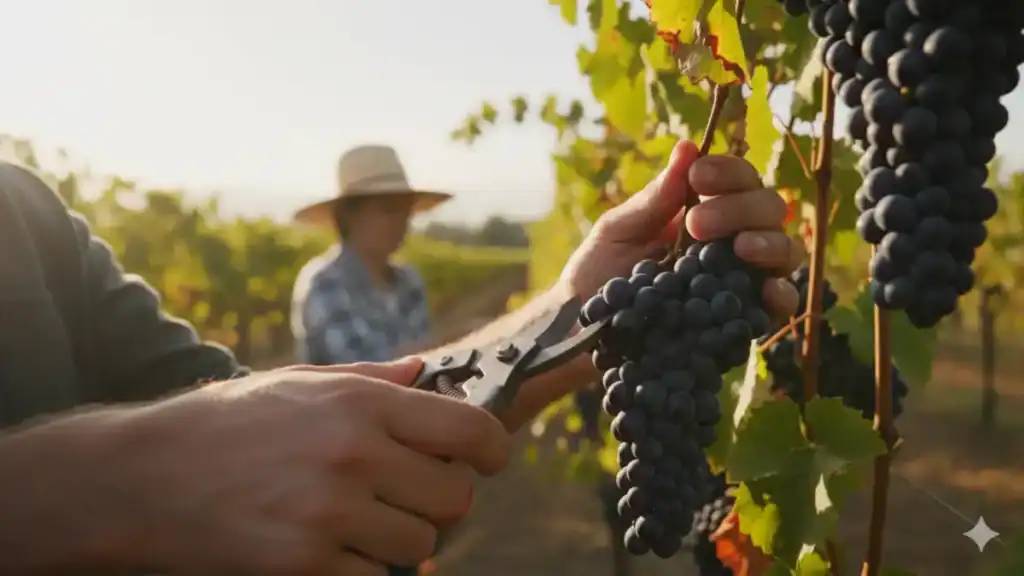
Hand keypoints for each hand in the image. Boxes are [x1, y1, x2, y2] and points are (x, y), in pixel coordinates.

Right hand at [118, 358, 509, 574]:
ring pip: (421, 547)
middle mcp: (354, 455)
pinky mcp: (304, 566)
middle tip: (409, 494)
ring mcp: (330, 514)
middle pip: (456, 500)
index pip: (470, 431)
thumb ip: (373, 380)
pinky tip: (328, 546)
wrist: (141, 477)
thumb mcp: (300, 381)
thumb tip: (429, 373)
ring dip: (400, 539)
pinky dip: (361, 569)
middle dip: (441, 500)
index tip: (487, 460)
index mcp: (360, 403)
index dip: (492, 449)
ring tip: (358, 520)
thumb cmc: (227, 423)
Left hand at [503, 141, 802, 426]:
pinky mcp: (740, 321)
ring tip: (740, 248)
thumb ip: (655, 197)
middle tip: (697, 224)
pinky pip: (778, 305)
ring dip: (769, 243)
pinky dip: (781, 294)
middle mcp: (729, 242)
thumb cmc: (597, 273)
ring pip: (783, 251)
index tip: (698, 176)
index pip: (737, 180)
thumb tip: (688, 147)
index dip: (728, 171)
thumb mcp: (618, 230)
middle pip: (768, 209)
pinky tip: (767, 291)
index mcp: (703, 211)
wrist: (582, 331)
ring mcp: (739, 280)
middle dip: (740, 207)